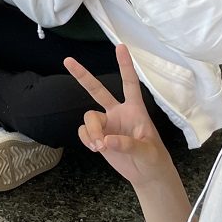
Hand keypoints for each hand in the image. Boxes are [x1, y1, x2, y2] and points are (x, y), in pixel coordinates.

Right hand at [64, 45, 175, 187]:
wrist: (147, 175)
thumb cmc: (154, 159)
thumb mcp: (147, 151)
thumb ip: (128, 145)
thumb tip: (106, 140)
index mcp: (135, 110)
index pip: (130, 83)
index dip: (125, 65)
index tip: (120, 47)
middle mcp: (118, 112)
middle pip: (97, 90)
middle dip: (82, 76)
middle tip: (67, 60)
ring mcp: (106, 124)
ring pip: (88, 117)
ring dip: (91, 131)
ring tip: (99, 146)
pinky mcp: (98, 136)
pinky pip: (84, 131)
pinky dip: (86, 138)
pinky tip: (95, 148)